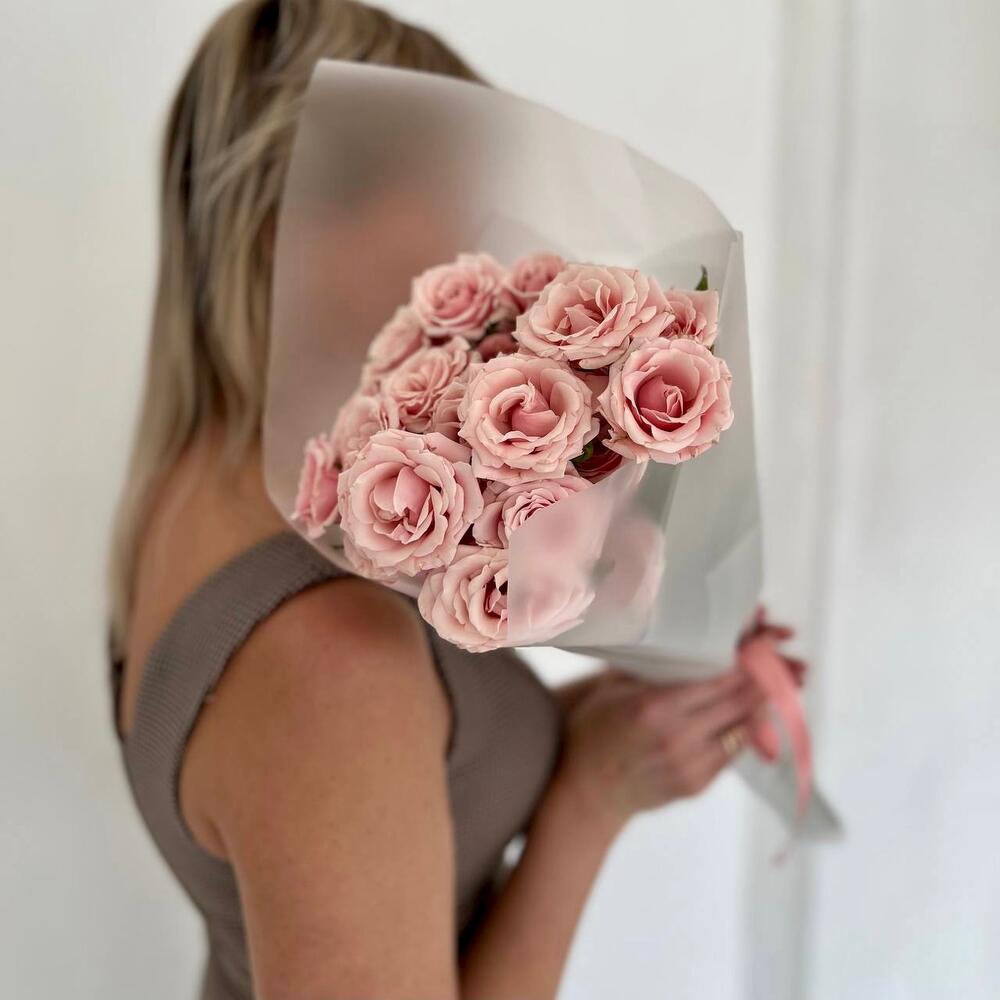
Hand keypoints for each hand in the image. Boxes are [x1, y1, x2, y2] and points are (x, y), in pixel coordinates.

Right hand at [551, 668, 764, 837]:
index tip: (759, 648)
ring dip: (757, 707)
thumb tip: (685, 642)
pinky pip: (732, 753)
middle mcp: (677, 737)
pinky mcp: (697, 785)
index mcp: (654, 707)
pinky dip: (744, 732)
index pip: (717, 681)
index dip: (744, 663)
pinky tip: (748, 716)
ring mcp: (689, 765)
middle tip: (772, 662)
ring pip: (742, 731)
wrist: (585, 790)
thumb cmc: (593, 731)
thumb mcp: (612, 689)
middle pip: (737, 704)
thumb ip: (650, 668)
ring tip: (766, 686)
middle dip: (759, 681)